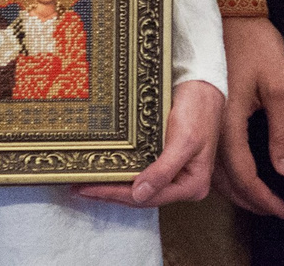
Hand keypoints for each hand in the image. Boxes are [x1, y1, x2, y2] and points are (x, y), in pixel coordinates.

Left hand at [76, 80, 221, 206]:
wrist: (204, 85)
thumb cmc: (198, 110)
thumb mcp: (183, 140)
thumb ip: (163, 170)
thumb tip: (139, 195)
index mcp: (192, 185)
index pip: (149, 198)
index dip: (118, 194)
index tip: (91, 189)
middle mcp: (182, 183)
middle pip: (142, 196)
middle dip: (111, 193)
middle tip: (80, 187)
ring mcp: (173, 172)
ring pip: (139, 186)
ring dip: (113, 185)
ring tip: (86, 182)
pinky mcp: (165, 160)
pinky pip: (140, 172)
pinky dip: (122, 173)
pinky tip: (106, 170)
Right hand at [216, 14, 283, 217]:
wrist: (231, 14)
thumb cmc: (257, 45)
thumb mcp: (281, 85)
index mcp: (228, 123)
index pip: (244, 175)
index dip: (262, 197)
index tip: (281, 210)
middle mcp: (209, 128)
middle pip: (224, 180)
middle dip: (249, 201)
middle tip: (271, 210)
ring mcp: (202, 121)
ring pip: (211, 171)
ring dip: (235, 190)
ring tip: (257, 200)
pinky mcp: (202, 113)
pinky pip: (208, 155)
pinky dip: (224, 172)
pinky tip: (236, 175)